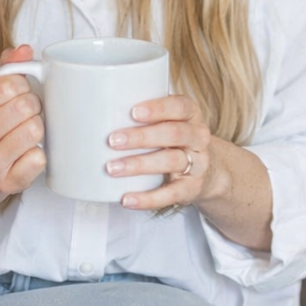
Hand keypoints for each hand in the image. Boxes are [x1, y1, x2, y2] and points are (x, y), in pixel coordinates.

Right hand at [0, 44, 46, 198]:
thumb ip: (6, 68)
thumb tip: (24, 50)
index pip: (8, 85)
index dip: (22, 84)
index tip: (19, 92)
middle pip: (25, 106)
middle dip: (33, 105)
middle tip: (26, 113)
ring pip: (34, 130)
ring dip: (38, 128)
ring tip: (26, 131)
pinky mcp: (7, 183)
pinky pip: (39, 158)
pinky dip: (40, 153)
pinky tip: (27, 153)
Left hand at [105, 93, 219, 213]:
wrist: (208, 172)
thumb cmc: (175, 139)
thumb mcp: (169, 121)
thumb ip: (144, 114)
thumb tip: (97, 110)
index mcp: (190, 114)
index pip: (180, 106)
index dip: (158, 108)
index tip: (133, 112)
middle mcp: (198, 137)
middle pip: (173, 133)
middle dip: (141, 137)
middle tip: (113, 140)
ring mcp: (197, 164)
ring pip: (170, 161)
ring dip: (139, 165)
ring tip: (113, 168)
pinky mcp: (191, 189)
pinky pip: (170, 194)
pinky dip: (147, 198)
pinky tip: (127, 199)